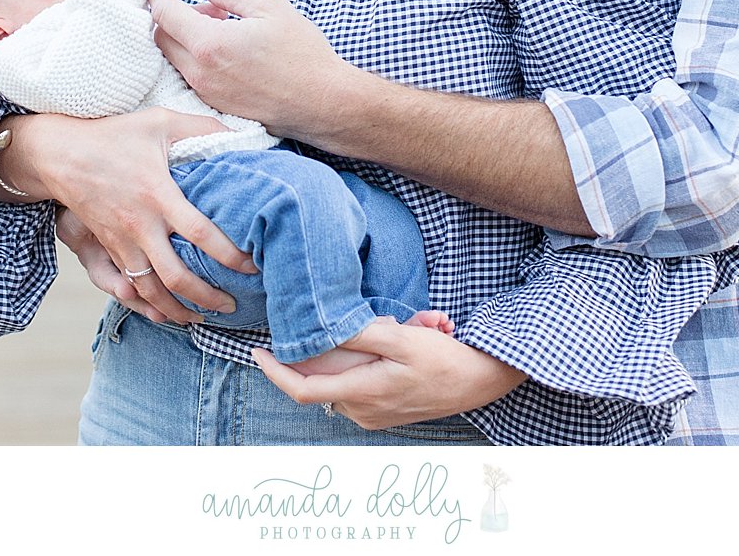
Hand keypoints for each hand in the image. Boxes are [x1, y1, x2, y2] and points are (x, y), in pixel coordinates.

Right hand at [12, 109, 257, 323]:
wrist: (60, 154)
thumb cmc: (114, 135)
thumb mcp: (160, 121)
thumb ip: (202, 128)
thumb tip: (240, 136)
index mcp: (158, 194)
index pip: (200, 232)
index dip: (228, 254)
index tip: (251, 265)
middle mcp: (140, 224)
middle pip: (175, 275)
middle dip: (207, 296)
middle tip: (233, 304)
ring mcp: (121, 241)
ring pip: (150, 291)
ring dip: (178, 310)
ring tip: (204, 317)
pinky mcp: (109, 248)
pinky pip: (130, 286)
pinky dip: (150, 305)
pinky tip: (169, 313)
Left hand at [151, 0, 355, 136]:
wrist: (323, 103)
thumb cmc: (302, 55)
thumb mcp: (272, 8)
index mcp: (210, 44)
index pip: (163, 13)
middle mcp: (200, 72)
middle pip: (161, 37)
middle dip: (174, 16)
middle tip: (210, 9)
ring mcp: (206, 92)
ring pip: (174, 58)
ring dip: (187, 38)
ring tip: (224, 28)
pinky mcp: (214, 105)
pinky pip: (190, 75)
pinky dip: (197, 57)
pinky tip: (228, 52)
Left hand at [251, 318, 526, 429]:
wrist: (480, 382)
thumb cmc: (443, 360)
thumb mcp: (403, 339)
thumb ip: (362, 335)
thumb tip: (325, 329)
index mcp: (362, 394)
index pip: (301, 390)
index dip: (274, 372)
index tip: (258, 352)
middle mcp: (362, 412)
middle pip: (323, 381)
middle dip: (332, 349)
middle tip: (368, 322)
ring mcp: (374, 416)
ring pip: (345, 380)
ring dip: (357, 354)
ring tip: (399, 329)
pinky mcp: (385, 414)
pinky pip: (362, 386)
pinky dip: (369, 364)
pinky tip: (402, 343)